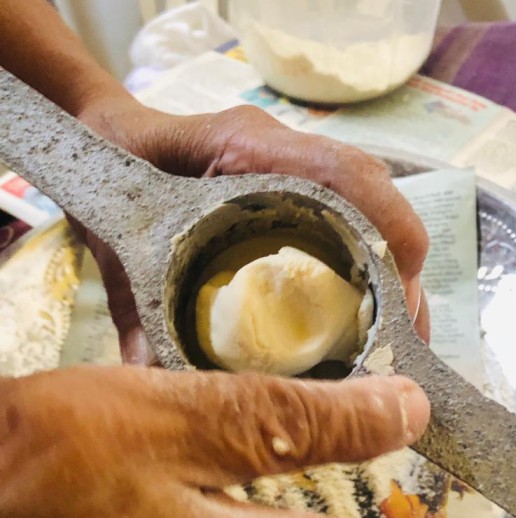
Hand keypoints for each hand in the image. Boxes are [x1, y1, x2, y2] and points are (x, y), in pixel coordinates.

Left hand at [77, 100, 430, 362]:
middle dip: (403, 274)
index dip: (390, 227)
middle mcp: (286, 156)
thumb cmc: (115, 167)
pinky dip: (368, 274)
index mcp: (248, 148)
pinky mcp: (297, 195)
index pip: (346, 174)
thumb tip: (152, 384)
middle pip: (375, 203)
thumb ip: (135, 310)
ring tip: (396, 344)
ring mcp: (298, 172)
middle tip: (408, 345)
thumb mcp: (120, 242)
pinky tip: (363, 323)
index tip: (406, 294)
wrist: (107, 133)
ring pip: (371, 216)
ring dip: (393, 278)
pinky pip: (350, 227)